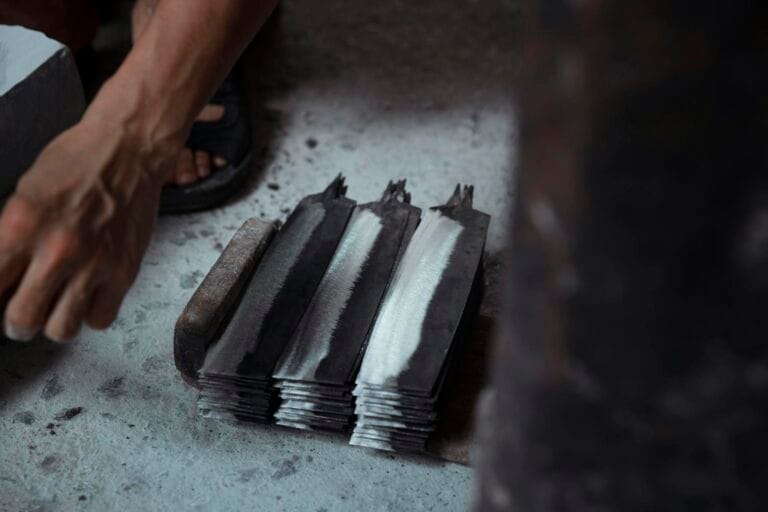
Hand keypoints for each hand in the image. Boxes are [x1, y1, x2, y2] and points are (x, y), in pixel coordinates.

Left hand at [0, 116, 175, 341]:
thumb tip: (3, 274)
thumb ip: (10, 237)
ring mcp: (94, 264)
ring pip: (61, 329)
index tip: (1, 296)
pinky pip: (100, 319)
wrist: (128, 150)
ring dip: (53, 322)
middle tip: (20, 313)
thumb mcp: (24, 193)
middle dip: (16, 322)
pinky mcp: (124, 271)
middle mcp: (57, 250)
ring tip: (55, 307)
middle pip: (22, 319)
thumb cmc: (78, 163)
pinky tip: (88, 296)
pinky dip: (91, 313)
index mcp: (21, 226)